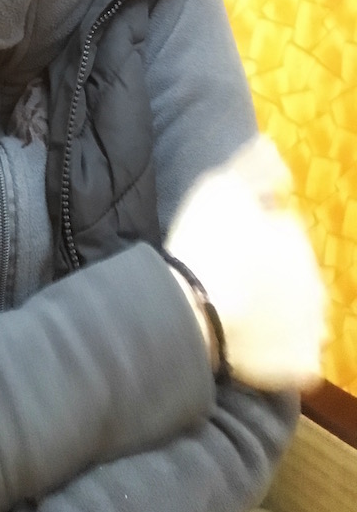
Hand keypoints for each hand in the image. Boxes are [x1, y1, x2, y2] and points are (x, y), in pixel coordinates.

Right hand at [166, 135, 325, 390]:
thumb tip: (272, 144)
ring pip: (299, 317)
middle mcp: (317, 283)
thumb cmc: (206, 243)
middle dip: (270, 275)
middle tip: (231, 277)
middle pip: (293, 275)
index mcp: (299, 240)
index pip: (282, 233)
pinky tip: (252, 343)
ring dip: (279, 314)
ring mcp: (313, 328)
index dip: (253, 236)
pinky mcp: (301, 367)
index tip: (228, 243)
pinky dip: (280, 352)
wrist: (195, 309)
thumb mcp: (222, 187)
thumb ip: (253, 166)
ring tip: (239, 311)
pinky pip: (295, 357)